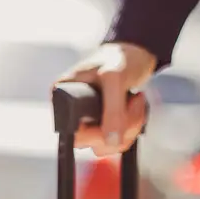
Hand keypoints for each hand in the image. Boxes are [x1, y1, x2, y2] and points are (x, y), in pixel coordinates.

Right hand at [56, 42, 156, 156]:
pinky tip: (136, 107)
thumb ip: (113, 109)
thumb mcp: (116, 78)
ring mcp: (86, 120)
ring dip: (129, 127)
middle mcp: (69, 111)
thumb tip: (111, 142)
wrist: (138, 53)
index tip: (118, 109)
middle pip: (89, 142)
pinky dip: (132, 129)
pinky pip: (115, 143)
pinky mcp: (102, 124)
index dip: (96, 130)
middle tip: (133, 101)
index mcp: (61, 95)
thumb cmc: (121, 57)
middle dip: (120, 126)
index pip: (71, 132)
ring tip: (136, 101)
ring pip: (104, 145)